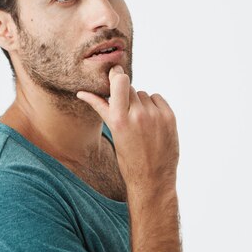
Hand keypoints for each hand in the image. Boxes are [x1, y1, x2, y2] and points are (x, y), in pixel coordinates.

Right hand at [76, 65, 178, 194]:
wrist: (152, 178)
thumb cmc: (127, 158)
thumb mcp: (113, 133)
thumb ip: (101, 108)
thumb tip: (82, 92)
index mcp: (119, 119)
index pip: (119, 81)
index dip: (116, 74)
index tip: (115, 72)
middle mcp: (138, 115)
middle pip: (129, 87)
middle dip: (125, 95)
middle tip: (127, 113)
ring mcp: (155, 116)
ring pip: (143, 94)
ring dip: (140, 102)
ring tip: (140, 123)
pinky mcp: (169, 117)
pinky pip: (157, 98)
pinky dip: (153, 106)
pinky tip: (152, 122)